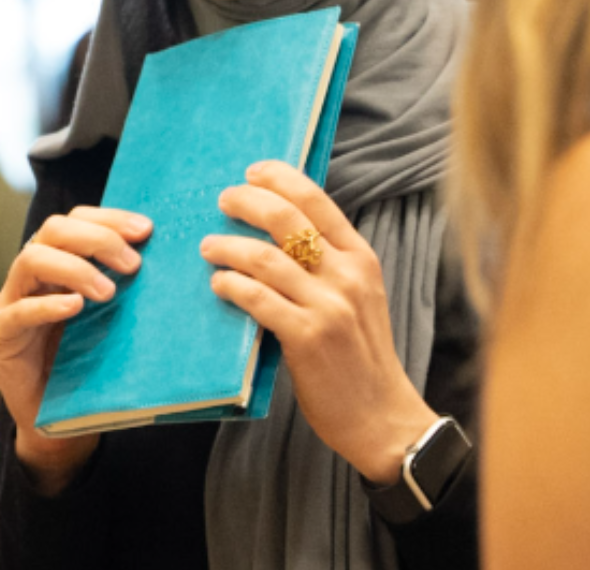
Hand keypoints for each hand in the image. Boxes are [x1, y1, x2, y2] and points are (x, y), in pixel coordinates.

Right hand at [0, 205, 152, 492]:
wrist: (58, 420)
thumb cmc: (90, 363)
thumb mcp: (113, 318)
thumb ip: (126, 287)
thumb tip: (175, 260)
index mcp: (56, 262)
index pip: (76, 219)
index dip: (109, 218)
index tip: (146, 230)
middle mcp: (29, 276)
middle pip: (53, 230)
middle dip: (96, 238)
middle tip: (132, 264)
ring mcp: (9, 302)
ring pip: (31, 260)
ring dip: (75, 268)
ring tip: (108, 291)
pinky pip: (16, 313)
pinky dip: (46, 305)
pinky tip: (74, 307)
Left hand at [202, 161, 437, 484]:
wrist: (381, 416)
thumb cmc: (361, 357)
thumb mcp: (359, 298)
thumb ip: (328, 265)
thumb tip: (277, 233)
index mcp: (361, 258)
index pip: (318, 200)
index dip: (280, 178)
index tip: (251, 172)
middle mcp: (347, 275)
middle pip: (287, 218)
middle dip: (246, 201)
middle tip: (222, 201)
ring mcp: (328, 306)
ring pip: (264, 256)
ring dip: (227, 247)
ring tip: (208, 247)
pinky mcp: (307, 337)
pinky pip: (257, 298)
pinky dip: (231, 285)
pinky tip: (218, 284)